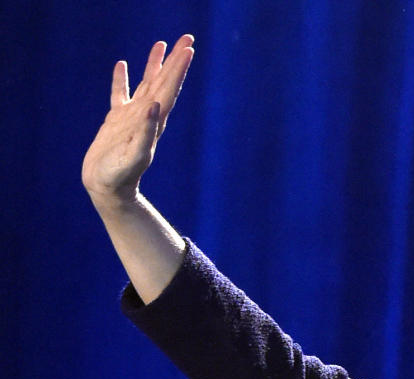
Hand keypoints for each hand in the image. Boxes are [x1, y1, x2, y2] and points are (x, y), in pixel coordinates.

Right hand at [82, 35, 194, 205]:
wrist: (107, 189)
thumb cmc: (120, 176)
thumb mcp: (134, 155)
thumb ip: (146, 132)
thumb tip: (155, 106)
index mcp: (154, 122)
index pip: (169, 89)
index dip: (178, 69)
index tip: (188, 50)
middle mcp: (148, 116)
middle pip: (164, 82)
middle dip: (175, 61)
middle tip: (187, 38)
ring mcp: (132, 118)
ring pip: (146, 85)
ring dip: (155, 65)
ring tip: (161, 44)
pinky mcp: (116, 122)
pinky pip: (120, 95)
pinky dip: (122, 80)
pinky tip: (122, 65)